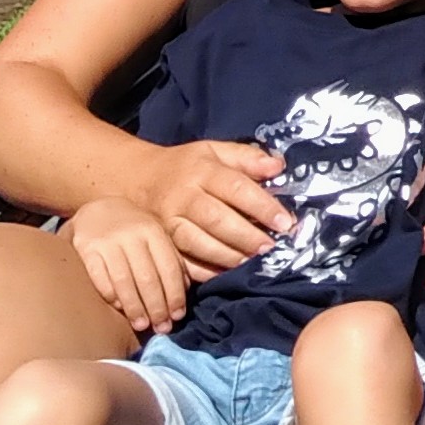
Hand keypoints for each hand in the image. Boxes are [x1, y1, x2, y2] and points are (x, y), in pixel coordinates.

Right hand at [69, 199, 188, 334]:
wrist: (96, 208)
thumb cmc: (133, 231)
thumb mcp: (155, 236)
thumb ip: (171, 260)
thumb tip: (187, 290)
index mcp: (154, 231)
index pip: (169, 268)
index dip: (174, 295)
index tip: (177, 316)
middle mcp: (132, 235)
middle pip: (148, 278)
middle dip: (157, 307)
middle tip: (161, 328)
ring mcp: (108, 241)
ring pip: (124, 281)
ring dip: (135, 308)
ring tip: (142, 325)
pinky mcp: (86, 249)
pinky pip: (99, 278)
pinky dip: (110, 296)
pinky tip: (118, 309)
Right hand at [145, 137, 290, 273]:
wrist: (139, 178)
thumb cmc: (188, 165)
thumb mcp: (215, 150)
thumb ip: (247, 158)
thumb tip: (278, 167)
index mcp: (202, 170)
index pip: (236, 188)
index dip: (262, 206)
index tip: (285, 222)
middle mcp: (184, 197)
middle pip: (216, 219)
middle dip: (246, 236)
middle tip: (270, 247)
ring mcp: (169, 222)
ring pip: (197, 243)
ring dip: (227, 256)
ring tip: (250, 262)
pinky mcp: (161, 242)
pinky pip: (181, 261)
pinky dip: (203, 270)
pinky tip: (224, 274)